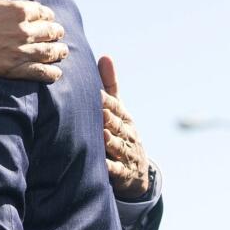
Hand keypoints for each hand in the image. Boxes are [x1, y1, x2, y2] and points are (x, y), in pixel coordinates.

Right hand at [0, 0, 67, 86]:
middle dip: (56, 33)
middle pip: (51, 32)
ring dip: (59, 52)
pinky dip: (51, 73)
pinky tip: (55, 73)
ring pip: (50, 52)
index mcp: (18, 8)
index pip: (44, 13)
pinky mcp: (11, 69)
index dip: (47, 16)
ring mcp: (18, 50)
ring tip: (61, 53)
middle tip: (57, 36)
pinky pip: (40, 72)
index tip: (45, 20)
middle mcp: (23, 29)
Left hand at [98, 55, 149, 198]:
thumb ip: (110, 86)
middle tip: (96, 111)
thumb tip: (105, 56)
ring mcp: (126, 153)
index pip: (114, 107)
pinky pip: (116, 170)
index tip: (92, 92)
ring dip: (110, 141)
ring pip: (117, 146)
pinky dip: (110, 168)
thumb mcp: (119, 110)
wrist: (137, 172)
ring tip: (102, 135)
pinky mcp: (123, 173)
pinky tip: (101, 165)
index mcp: (124, 118)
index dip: (104, 100)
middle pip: (116, 125)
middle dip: (108, 118)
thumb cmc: (121, 133)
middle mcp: (127, 134)